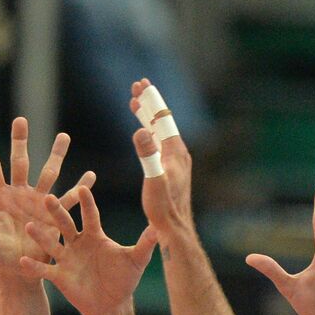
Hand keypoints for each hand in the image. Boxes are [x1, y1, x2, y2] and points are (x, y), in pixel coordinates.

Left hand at [0, 117, 92, 285]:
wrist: (16, 273)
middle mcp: (19, 195)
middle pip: (20, 162)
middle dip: (20, 141)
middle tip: (21, 120)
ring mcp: (37, 203)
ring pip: (48, 173)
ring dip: (56, 155)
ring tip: (64, 136)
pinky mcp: (53, 215)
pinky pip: (68, 200)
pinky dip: (80, 188)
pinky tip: (90, 176)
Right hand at [20, 186, 156, 314]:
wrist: (111, 304)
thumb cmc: (124, 279)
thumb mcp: (136, 261)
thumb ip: (144, 245)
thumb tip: (158, 228)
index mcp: (94, 235)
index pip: (90, 215)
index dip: (87, 202)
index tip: (84, 187)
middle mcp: (77, 243)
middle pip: (66, 224)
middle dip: (57, 213)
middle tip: (47, 198)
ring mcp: (66, 259)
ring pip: (51, 244)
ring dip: (41, 236)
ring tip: (29, 227)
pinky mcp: (59, 276)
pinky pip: (45, 269)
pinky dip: (34, 266)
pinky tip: (22, 260)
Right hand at [131, 79, 192, 235]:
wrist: (174, 229)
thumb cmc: (163, 208)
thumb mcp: (153, 180)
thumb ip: (147, 155)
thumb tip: (140, 130)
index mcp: (175, 152)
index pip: (162, 118)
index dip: (151, 101)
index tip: (140, 84)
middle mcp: (178, 153)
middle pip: (162, 121)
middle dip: (150, 103)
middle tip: (138, 86)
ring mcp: (175, 162)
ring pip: (160, 132)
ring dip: (148, 117)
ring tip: (136, 104)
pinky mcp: (171, 170)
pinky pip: (159, 144)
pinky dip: (149, 134)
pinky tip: (143, 134)